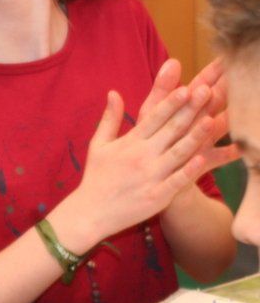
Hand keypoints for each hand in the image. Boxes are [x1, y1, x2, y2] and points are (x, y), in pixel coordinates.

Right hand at [54, 79, 213, 249]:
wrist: (90, 213)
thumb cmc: (96, 177)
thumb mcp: (98, 145)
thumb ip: (110, 119)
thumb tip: (113, 92)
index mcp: (129, 143)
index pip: (153, 118)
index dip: (170, 103)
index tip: (185, 88)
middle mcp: (141, 157)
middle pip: (170, 130)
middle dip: (188, 111)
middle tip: (206, 91)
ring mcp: (150, 177)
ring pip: (178, 153)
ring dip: (195, 137)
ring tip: (211, 120)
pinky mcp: (157, 196)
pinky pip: (176, 181)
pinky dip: (189, 171)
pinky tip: (203, 159)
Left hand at [144, 58, 237, 177]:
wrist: (152, 177)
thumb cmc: (150, 140)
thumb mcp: (152, 113)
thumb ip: (162, 90)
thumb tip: (173, 61)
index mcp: (184, 108)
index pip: (201, 86)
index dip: (212, 72)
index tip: (226, 56)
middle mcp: (197, 122)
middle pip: (214, 103)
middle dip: (224, 90)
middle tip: (239, 76)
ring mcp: (202, 141)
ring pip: (219, 127)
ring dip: (224, 120)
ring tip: (230, 111)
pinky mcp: (201, 163)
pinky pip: (217, 158)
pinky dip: (227, 154)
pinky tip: (239, 149)